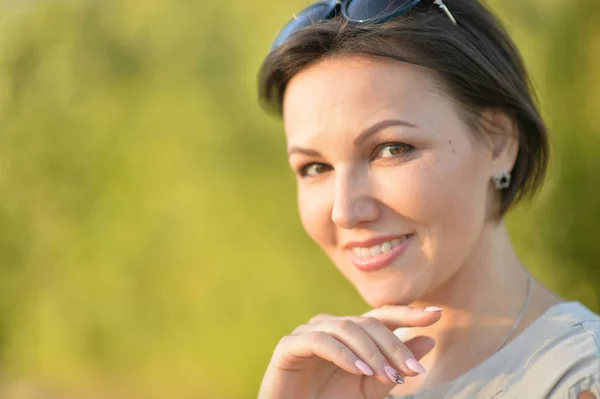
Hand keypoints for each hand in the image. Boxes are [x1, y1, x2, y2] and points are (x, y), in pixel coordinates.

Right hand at [258, 306, 441, 398]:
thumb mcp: (371, 388)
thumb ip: (396, 365)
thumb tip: (430, 339)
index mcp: (350, 333)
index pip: (382, 316)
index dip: (408, 313)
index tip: (437, 314)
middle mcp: (330, 326)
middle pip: (367, 323)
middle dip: (394, 346)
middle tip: (414, 370)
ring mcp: (308, 332)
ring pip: (346, 328)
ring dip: (371, 352)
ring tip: (388, 377)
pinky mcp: (289, 345)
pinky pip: (319, 341)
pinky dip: (343, 354)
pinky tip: (360, 370)